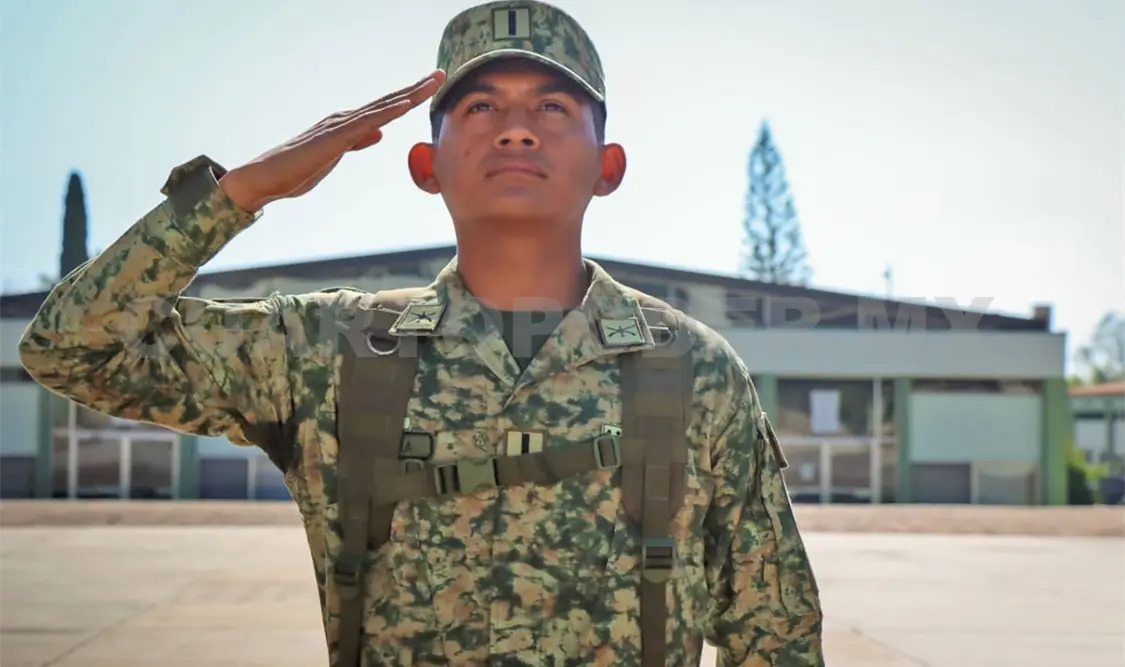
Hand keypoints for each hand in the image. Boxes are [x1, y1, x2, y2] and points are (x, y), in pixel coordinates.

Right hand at [219, 69, 445, 211]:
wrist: (266, 178)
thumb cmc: (297, 170)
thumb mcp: (336, 155)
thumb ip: (356, 142)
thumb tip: (378, 132)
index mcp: (348, 125)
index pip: (385, 108)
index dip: (410, 97)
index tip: (431, 87)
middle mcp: (345, 119)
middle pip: (388, 101)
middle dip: (416, 88)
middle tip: (441, 74)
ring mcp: (340, 126)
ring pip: (382, 107)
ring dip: (408, 94)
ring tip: (432, 82)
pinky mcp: (334, 138)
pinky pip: (366, 123)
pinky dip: (388, 112)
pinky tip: (405, 105)